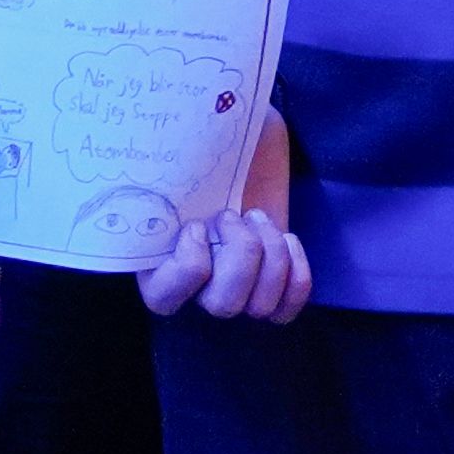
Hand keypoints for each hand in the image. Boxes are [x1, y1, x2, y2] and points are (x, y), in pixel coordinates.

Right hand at [139, 111, 315, 322]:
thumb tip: (172, 145)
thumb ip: (168, 158)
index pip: (164, 298)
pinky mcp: (271, 286)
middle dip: (242, 254)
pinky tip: (288, 238)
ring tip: (261, 219)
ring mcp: (235, 288)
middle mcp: (194, 285)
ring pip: (259, 308)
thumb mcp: (182, 146)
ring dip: (271, 257)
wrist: (245, 145)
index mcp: (157, 257)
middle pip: (223, 305)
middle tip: (236, 213)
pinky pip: (286, 309)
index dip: (190, 264)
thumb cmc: (207, 143)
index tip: (199, 223)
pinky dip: (296, 274)